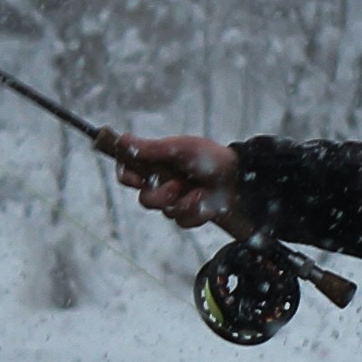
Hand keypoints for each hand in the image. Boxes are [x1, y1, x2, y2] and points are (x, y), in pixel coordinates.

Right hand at [98, 131, 238, 226]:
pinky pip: (182, 221)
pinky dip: (195, 211)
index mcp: (157, 165)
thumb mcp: (180, 149)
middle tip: (176, 185)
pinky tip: (205, 200)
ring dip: (182, 202)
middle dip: (160, 195)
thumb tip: (122, 140)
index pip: (129, 174)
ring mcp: (176, 201)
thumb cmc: (209, 157)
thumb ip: (151, 148)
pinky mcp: (189, 215)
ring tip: (199, 192)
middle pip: (144, 199)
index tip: (136, 178)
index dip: (128, 177)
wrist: (238, 176)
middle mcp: (162, 184)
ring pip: (164, 212)